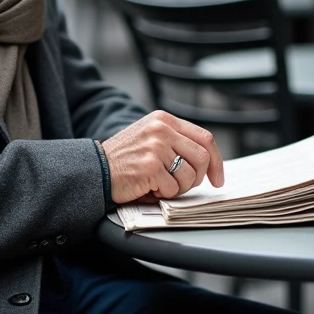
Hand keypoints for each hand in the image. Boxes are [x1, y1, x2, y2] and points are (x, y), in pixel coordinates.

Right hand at [101, 111, 224, 203]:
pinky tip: (148, 187)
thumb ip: (177, 142)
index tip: (218, 179)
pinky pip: (172, 188)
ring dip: (178, 188)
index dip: (216, 161)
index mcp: (165, 120)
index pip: (205, 138)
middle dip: (197, 178)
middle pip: (202, 158)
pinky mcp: (150, 166)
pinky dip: (162, 194)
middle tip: (183, 186)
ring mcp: (156, 147)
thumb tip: (208, 161)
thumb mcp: (151, 137)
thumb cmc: (125, 158)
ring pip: (189, 176)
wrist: (96, 168)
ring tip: (159, 185)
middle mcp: (162, 129)